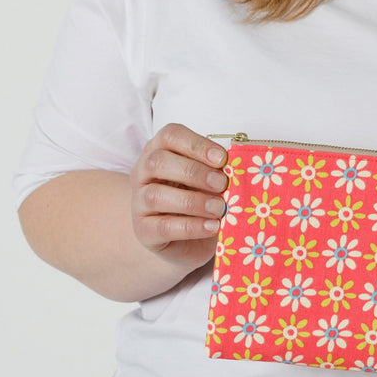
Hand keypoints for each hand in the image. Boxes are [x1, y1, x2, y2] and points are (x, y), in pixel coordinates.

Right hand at [131, 123, 228, 268]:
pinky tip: (212, 226)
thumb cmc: (196, 202)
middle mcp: (143, 174)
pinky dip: (191, 227)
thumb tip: (238, 170)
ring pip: (156, 196)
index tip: (221, 158)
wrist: (182, 240)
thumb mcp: (207, 182)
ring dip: (193, 201)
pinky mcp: (144, 231)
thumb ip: (216, 172)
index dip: (196, 144)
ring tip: (219, 208)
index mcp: (160, 152)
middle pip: (158, 162)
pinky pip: (163, 227)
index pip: (170, 136)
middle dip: (193, 172)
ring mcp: (139, 203)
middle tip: (221, 184)